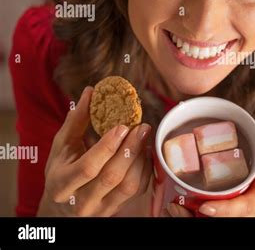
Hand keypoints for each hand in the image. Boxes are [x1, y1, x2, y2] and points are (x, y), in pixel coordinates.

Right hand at [37, 86, 152, 216]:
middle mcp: (81, 202)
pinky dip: (145, 169)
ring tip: (144, 137)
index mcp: (62, 184)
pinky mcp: (117, 209)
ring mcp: (101, 209)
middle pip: (112, 176)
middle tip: (142, 127)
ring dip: (141, 158)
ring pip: (129, 186)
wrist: (63, 206)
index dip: (107, 146)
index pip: (88, 167)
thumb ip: (76, 121)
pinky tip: (145, 152)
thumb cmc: (62, 169)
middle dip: (131, 149)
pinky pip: (138, 190)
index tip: (123, 126)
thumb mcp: (62, 146)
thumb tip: (90, 91)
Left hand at [166, 144, 254, 216]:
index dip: (224, 209)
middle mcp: (252, 215)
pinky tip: (180, 210)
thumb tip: (241, 124)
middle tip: (175, 208)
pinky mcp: (236, 221)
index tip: (205, 207)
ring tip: (172, 209)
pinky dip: (199, 217)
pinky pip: (217, 221)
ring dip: (194, 218)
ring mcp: (243, 221)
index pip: (244, 207)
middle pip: (224, 219)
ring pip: (217, 224)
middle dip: (198, 216)